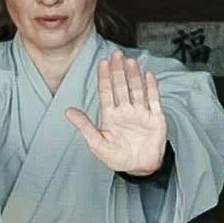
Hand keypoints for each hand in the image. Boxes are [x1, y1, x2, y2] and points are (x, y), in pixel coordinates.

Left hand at [64, 54, 172, 177]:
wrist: (140, 168)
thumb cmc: (118, 157)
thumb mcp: (97, 144)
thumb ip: (84, 126)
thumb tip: (68, 111)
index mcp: (111, 116)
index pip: (106, 92)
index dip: (104, 77)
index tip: (102, 63)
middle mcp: (126, 111)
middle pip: (121, 87)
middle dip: (118, 71)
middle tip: (116, 54)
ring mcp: (141, 112)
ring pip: (137, 90)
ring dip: (133, 76)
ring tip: (130, 62)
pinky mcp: (156, 117)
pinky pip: (154, 100)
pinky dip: (152, 87)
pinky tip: (148, 75)